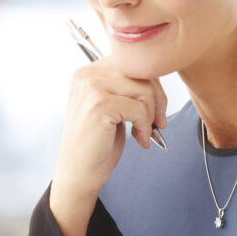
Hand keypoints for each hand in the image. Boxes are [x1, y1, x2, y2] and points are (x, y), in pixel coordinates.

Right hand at [50, 59, 167, 235]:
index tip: (154, 109)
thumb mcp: (112, 106)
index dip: (151, 83)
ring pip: (144, 88)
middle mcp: (86, 75)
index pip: (132, 61)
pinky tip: (139, 139)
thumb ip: (126, 86)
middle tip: (158, 122)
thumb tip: (157, 73)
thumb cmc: (97, 143)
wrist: (78, 174)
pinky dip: (145, 126)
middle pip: (141, 71)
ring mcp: (91, 88)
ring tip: (145, 132)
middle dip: (158, 98)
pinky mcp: (99, 106)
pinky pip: (140, 108)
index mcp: (88, 72)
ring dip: (152, 114)